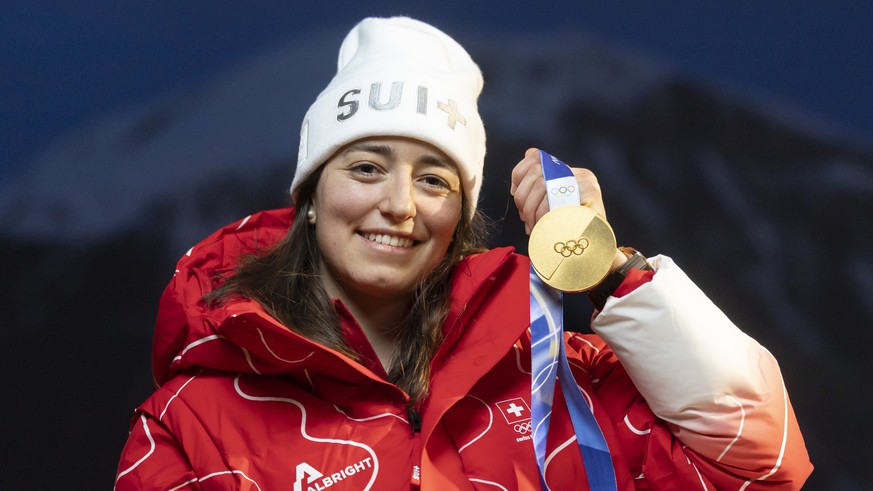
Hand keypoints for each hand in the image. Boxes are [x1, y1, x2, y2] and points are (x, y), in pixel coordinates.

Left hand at [510, 148, 627, 270]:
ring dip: (532, 210)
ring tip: (533, 226)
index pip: (535, 157)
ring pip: (543, 187)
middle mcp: (580, 174)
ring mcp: (588, 185)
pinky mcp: (592, 199)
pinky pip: (557, 202)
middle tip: (525, 219)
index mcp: (569, 172)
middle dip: (524, 199)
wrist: (596, 251)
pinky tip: (542, 225)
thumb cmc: (570, 231)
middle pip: (537, 174)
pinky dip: (544, 215)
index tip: (515, 195)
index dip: (519, 176)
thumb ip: (537, 192)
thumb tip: (516, 186)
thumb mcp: (552, 206)